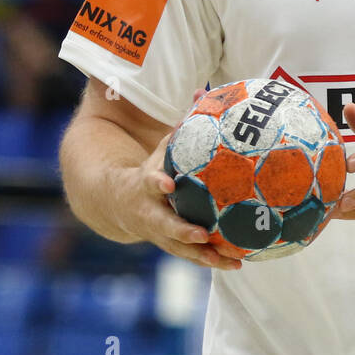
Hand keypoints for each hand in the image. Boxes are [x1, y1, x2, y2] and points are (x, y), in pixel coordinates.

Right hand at [114, 96, 243, 270]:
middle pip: (164, 225)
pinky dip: (212, 260)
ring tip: (230, 261)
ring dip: (203, 255)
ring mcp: (158, 234)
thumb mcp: (159, 149)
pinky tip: (238, 263)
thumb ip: (180, 127)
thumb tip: (203, 91)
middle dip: (181, 231)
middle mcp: (149, 213)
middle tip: (202, 234)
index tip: (167, 183)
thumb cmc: (148, 170)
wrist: (115, 204)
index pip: (149, 182)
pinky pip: (192, 255)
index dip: (156, 183)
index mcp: (143, 185)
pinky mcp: (169, 246)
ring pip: (180, 248)